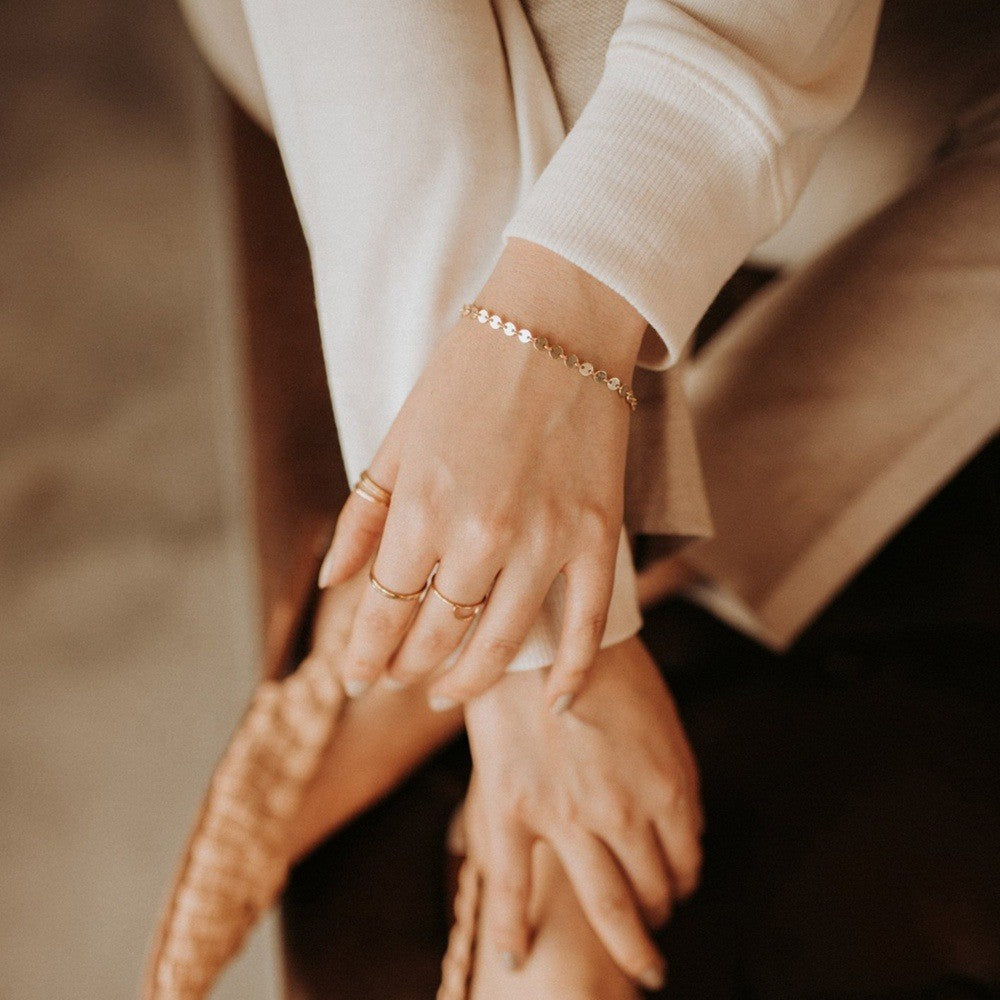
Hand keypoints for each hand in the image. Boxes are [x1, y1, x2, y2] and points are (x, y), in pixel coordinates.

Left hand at [317, 238, 647, 709]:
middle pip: (436, 635)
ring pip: (502, 644)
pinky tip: (552, 702)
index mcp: (422, 506)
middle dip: (406, 668)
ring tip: (447, 693)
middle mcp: (480, 534)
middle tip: (396, 680)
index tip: (352, 678)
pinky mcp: (597, 535)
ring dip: (467, 681)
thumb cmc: (468, 371)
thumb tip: (333, 582)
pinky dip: (570, 671)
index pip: (383, 609)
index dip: (363, 652)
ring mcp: (546, 539)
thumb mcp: (398, 436)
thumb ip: (362, 515)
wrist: (559, 322)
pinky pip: (586, 623)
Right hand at [463, 638, 703, 987]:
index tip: (676, 887)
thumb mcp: (663, 719)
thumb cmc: (607, 665)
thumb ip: (675, 778)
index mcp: (667, 788)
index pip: (687, 860)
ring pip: (607, 907)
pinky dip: (512, 931)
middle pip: (652, 890)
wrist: (543, 629)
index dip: (683, 881)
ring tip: (634, 965)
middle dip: (659, 914)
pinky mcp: (512, 809)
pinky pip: (511, 887)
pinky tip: (516, 957)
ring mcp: (567, 817)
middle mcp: (623, 814)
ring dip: (628, 945)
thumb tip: (682, 829)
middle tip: (655, 927)